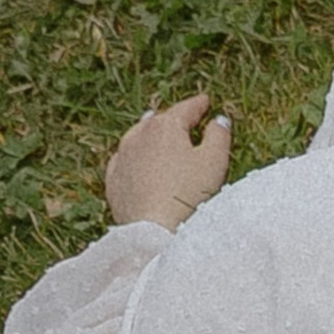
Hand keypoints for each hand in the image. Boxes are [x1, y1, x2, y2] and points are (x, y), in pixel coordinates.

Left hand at [105, 93, 232, 229]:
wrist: (154, 231)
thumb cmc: (188, 195)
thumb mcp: (214, 162)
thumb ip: (219, 136)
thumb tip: (219, 121)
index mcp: (165, 127)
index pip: (185, 109)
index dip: (198, 104)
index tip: (205, 101)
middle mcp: (139, 136)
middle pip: (158, 121)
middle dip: (172, 118)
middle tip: (183, 118)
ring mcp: (123, 158)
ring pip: (136, 137)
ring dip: (148, 133)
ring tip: (154, 130)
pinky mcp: (114, 182)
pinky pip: (123, 162)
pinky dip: (132, 158)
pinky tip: (135, 161)